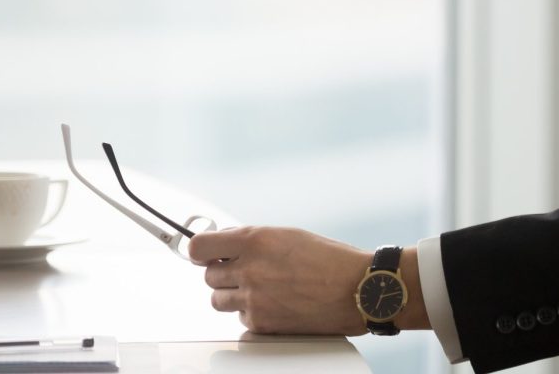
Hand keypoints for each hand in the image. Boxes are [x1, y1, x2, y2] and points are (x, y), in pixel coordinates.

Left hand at [189, 226, 426, 335]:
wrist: (359, 289)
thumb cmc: (331, 260)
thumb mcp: (290, 236)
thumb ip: (254, 240)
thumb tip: (226, 245)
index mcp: (255, 240)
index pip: (199, 246)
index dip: (200, 250)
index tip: (204, 252)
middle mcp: (249, 268)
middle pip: (208, 275)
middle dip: (224, 273)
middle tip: (246, 271)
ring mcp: (253, 298)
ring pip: (218, 299)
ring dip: (234, 294)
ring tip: (263, 289)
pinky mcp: (261, 323)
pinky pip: (241, 319)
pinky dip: (253, 313)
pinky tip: (277, 304)